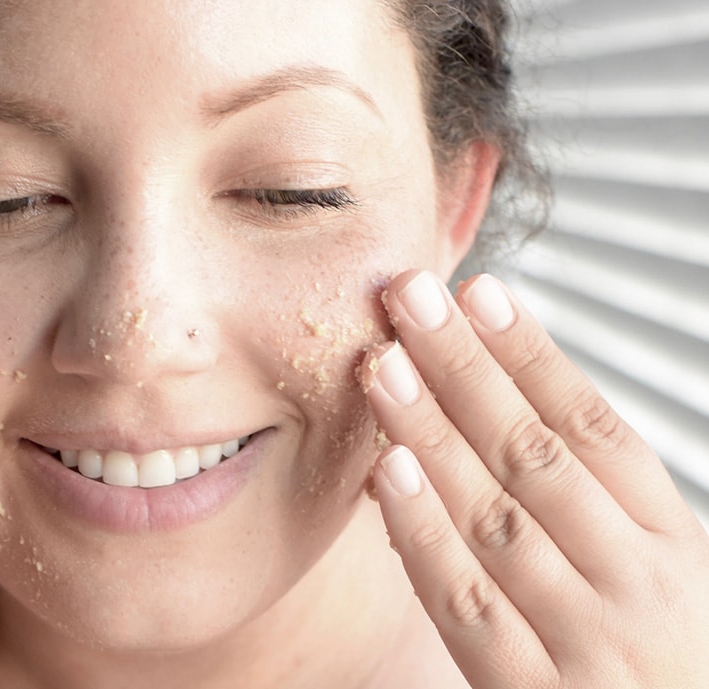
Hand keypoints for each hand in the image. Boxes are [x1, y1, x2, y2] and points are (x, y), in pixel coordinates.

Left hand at [362, 270, 708, 688]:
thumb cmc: (664, 659)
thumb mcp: (656, 573)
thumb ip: (591, 503)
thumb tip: (494, 404)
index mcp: (671, 542)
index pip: (594, 426)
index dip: (532, 354)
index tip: (480, 293)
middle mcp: (631, 581)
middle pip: (536, 454)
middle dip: (467, 368)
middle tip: (413, 300)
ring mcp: (582, 638)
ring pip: (495, 515)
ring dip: (433, 432)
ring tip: (385, 366)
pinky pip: (465, 601)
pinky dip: (424, 532)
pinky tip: (390, 471)